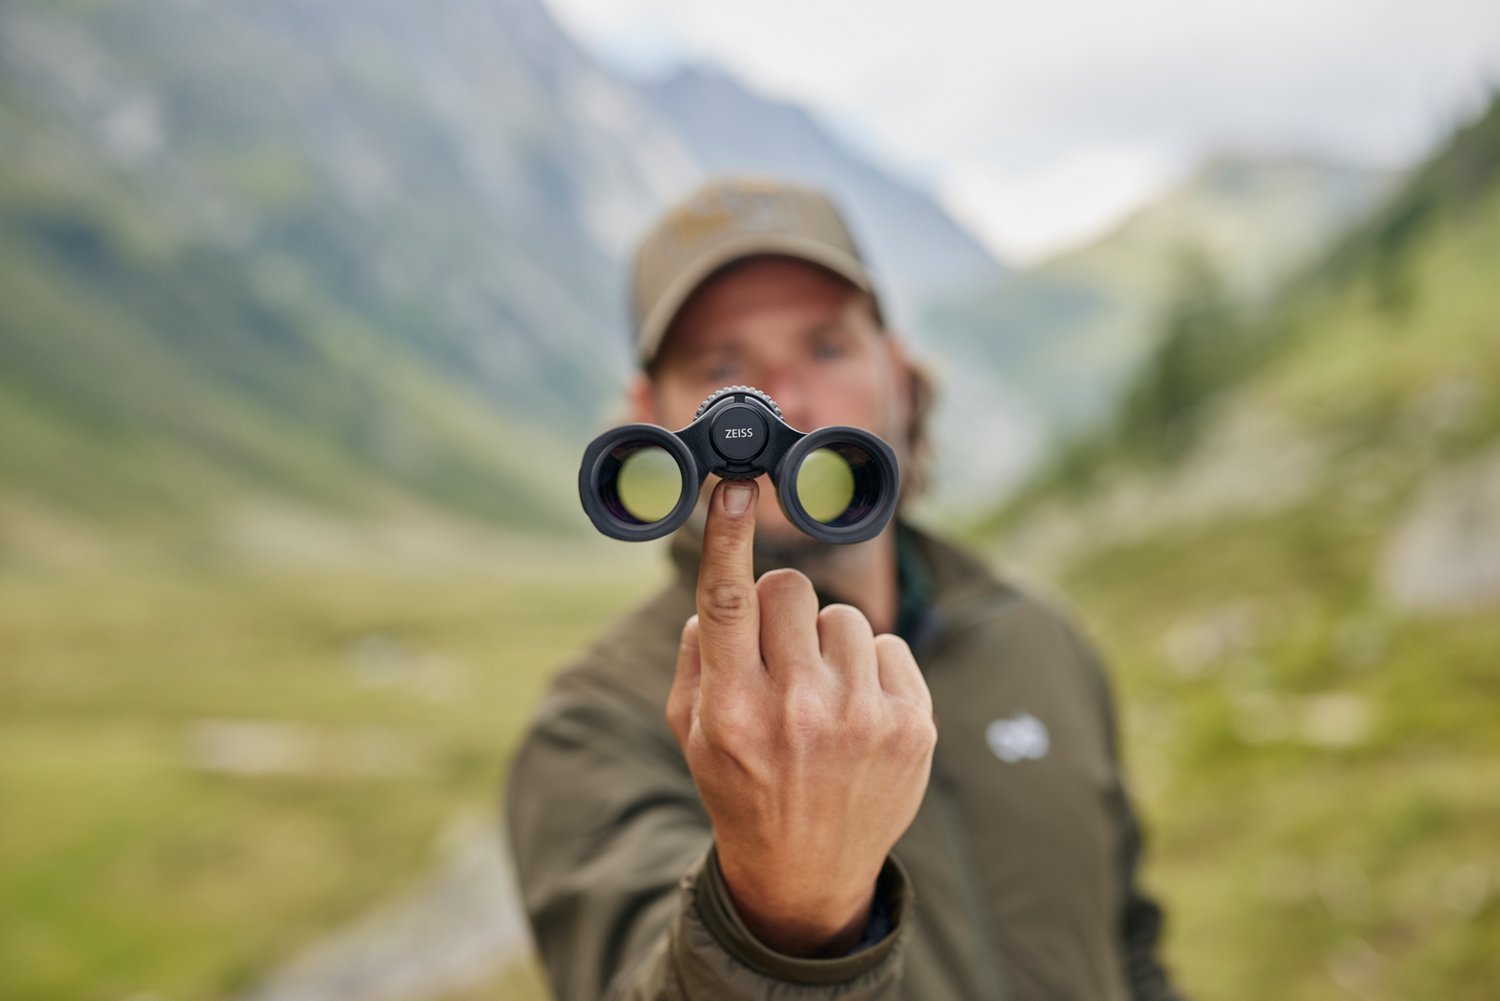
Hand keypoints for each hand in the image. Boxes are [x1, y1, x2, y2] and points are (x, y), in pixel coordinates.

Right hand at [665, 479, 936, 956]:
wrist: (808, 870)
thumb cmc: (741, 785)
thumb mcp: (692, 731)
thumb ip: (697, 655)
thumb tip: (724, 588)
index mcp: (734, 711)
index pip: (728, 602)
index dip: (728, 536)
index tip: (734, 486)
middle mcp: (799, 711)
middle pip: (791, 591)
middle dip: (780, 611)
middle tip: (778, 654)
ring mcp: (863, 718)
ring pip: (844, 616)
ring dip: (828, 644)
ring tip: (821, 695)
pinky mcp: (913, 724)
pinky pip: (891, 645)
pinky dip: (871, 668)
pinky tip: (858, 711)